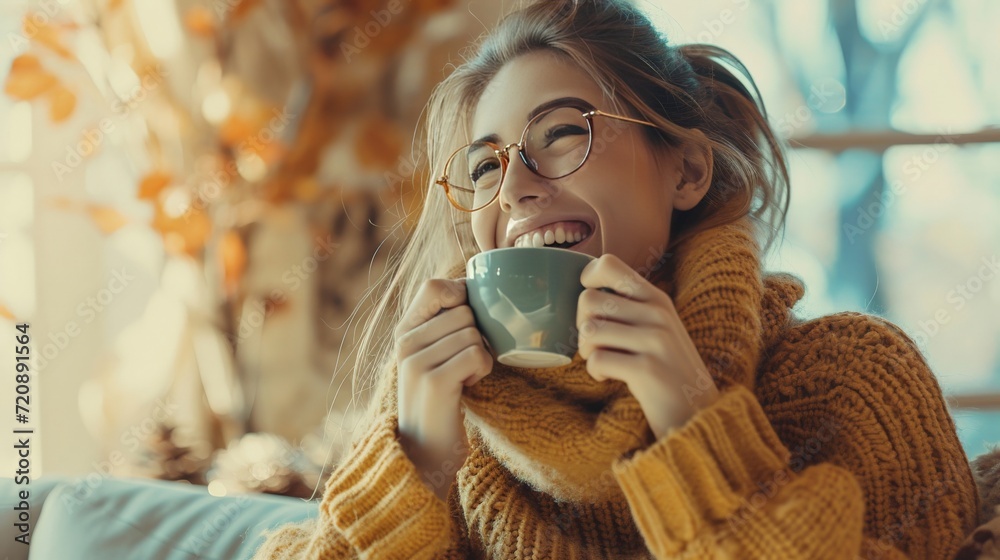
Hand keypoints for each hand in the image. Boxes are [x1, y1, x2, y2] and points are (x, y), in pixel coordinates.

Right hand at [394, 278, 493, 500]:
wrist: (424, 453)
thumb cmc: (439, 399)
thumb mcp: (432, 354)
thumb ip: (444, 323)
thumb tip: (472, 285)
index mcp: (404, 330)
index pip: (435, 285)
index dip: (461, 296)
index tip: (466, 324)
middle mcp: (405, 342)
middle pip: (465, 311)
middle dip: (476, 337)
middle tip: (463, 363)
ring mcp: (416, 361)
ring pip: (474, 333)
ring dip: (480, 357)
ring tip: (462, 377)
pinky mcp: (434, 381)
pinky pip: (477, 355)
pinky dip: (481, 371)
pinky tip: (465, 386)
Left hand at [577, 253, 718, 439]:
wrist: (700, 413)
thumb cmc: (667, 369)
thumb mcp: (657, 328)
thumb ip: (630, 307)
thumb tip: (584, 292)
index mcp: (656, 298)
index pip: (609, 263)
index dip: (587, 279)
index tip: (593, 306)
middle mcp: (657, 313)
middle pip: (588, 300)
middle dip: (581, 326)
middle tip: (596, 345)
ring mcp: (655, 340)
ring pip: (589, 330)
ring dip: (586, 351)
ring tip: (603, 362)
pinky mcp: (648, 370)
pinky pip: (597, 360)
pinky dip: (595, 372)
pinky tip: (609, 378)